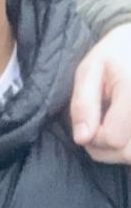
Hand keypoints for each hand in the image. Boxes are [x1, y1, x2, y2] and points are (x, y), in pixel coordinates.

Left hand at [71, 23, 130, 162]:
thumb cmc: (117, 53)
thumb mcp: (91, 69)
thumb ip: (83, 104)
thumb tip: (82, 139)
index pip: (113, 139)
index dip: (95, 138)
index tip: (90, 121)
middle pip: (129, 154)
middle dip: (106, 149)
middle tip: (98, 126)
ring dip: (121, 151)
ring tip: (112, 126)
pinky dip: (130, 146)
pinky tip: (124, 129)